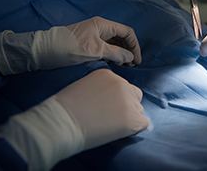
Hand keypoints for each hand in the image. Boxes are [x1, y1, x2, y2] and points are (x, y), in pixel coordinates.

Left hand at [0, 16, 141, 74]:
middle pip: (122, 37)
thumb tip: (130, 57)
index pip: (127, 32)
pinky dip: (112, 56)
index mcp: (103, 25)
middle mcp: (100, 28)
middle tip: (131, 66)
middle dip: (129, 50)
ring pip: (114, 43)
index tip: (137, 61)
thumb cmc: (70, 47)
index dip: (135, 46)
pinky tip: (113, 64)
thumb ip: (115, 53)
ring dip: (121, 54)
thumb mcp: (95, 51)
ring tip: (123, 66)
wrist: (45, 51)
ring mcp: (94, 36)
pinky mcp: (88, 44)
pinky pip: (106, 48)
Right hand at [0, 69, 148, 169]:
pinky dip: (135, 129)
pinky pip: (144, 124)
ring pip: (138, 110)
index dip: (115, 99)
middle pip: (134, 95)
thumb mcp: (84, 87)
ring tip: (111, 126)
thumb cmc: (65, 108)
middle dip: (126, 105)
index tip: (105, 108)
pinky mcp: (132, 119)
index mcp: (108, 74)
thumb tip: (110, 103)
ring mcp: (128, 101)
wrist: (62, 122)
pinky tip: (122, 132)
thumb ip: (101, 90)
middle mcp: (122, 83)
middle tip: (111, 117)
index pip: (122, 86)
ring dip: (129, 117)